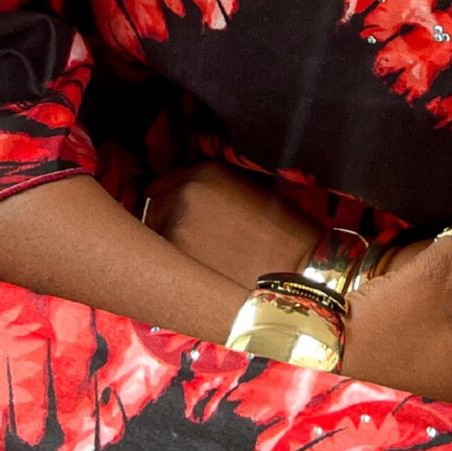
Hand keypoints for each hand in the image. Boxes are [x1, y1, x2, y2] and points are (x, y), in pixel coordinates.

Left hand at [143, 159, 318, 287]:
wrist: (298, 272)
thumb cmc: (282, 234)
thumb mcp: (247, 190)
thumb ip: (210, 189)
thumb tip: (183, 199)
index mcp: (204, 172)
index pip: (161, 185)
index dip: (169, 203)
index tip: (176, 216)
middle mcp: (184, 194)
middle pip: (153, 212)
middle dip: (166, 226)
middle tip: (192, 244)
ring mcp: (176, 228)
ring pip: (156, 240)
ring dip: (168, 250)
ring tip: (201, 263)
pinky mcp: (176, 262)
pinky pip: (163, 266)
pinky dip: (174, 272)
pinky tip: (200, 278)